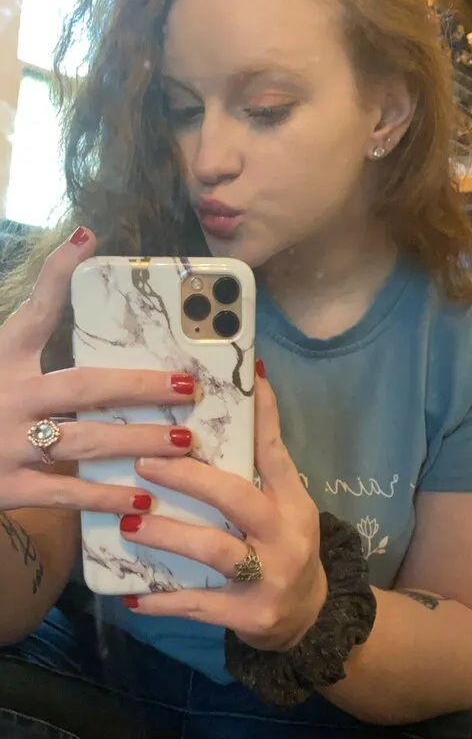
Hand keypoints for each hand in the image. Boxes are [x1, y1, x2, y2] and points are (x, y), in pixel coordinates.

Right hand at [0, 228, 198, 512]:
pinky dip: (107, 497)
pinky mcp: (11, 487)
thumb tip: (72, 281)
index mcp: (1, 362)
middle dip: (139, 386)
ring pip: (86, 440)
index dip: (57, 274)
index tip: (87, 239)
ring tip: (184, 441)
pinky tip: (144, 499)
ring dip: (139, 440)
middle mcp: (8, 397)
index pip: (32, 313)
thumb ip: (26, 341)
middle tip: (187, 386)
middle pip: (83, 386)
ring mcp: (9, 444)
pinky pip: (68, 492)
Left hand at [121, 371, 327, 650]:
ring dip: (168, 536)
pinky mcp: (248, 614)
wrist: (307, 618)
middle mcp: (285, 535)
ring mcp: (269, 577)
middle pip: (235, 497)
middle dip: (188, 478)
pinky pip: (199, 605)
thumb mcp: (284, 509)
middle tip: (144, 462)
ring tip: (129, 525)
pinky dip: (164, 601)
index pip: (274, 453)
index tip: (241, 379)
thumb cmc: (283, 549)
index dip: (260, 416)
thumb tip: (219, 418)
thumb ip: (256, 474)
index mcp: (293, 502)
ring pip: (214, 550)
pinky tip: (133, 597)